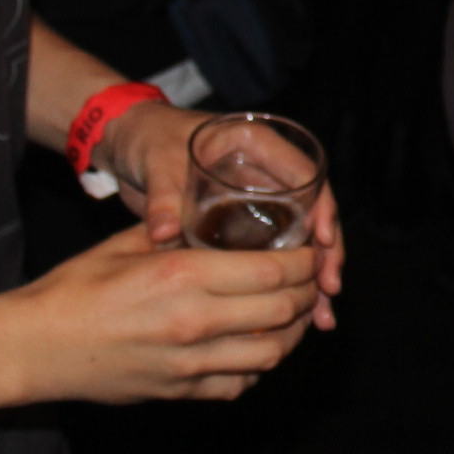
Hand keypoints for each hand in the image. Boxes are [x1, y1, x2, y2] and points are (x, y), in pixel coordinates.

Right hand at [17, 225, 322, 400]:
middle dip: (305, 293)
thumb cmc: (74, 289)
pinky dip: (258, 367)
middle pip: (282, 311)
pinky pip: (240, 384)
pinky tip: (254, 347)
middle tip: (308, 281)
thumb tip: (215, 222)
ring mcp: (189, 364)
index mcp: (183, 274)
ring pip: (271, 354)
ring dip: (290, 333)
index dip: (303, 262)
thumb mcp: (125, 245)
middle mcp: (194, 321)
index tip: (310, 252)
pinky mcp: (180, 391)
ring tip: (291, 315)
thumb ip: (177, 234)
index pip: (272, 271)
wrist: (35, 346)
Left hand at [96, 101, 344, 327]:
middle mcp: (264, 171)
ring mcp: (256, 200)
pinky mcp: (242, 224)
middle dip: (324, 254)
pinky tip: (293, 317)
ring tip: (320, 317)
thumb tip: (163, 233)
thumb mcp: (157, 161)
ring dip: (310, 278)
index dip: (321, 207)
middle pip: (311, 213)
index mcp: (253, 143)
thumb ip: (164, 196)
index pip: (304, 174)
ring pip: (297, 240)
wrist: (125, 142)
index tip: (322, 241)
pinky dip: (281, 284)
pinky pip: (271, 254)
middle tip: (328, 291)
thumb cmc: (146, 136)